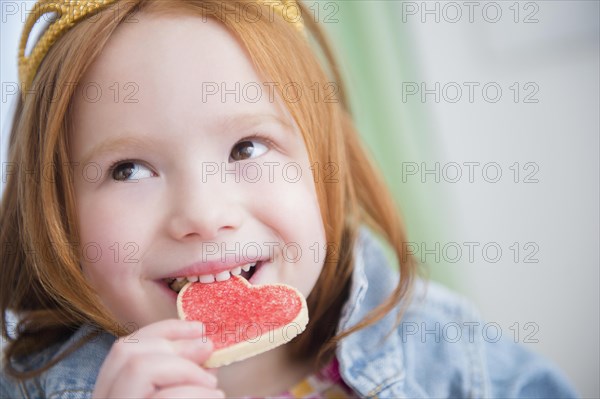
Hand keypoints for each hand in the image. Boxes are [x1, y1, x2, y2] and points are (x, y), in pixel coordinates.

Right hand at [92, 319, 222, 397]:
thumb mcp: (176, 387)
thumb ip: (181, 373)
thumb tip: (203, 346)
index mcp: (112, 393)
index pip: (124, 348)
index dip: (162, 330)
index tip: (199, 327)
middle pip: (125, 351)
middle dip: (172, 342)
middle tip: (209, 348)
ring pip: (139, 368)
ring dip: (185, 368)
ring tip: (213, 386)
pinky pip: (165, 396)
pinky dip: (196, 393)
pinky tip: (215, 398)